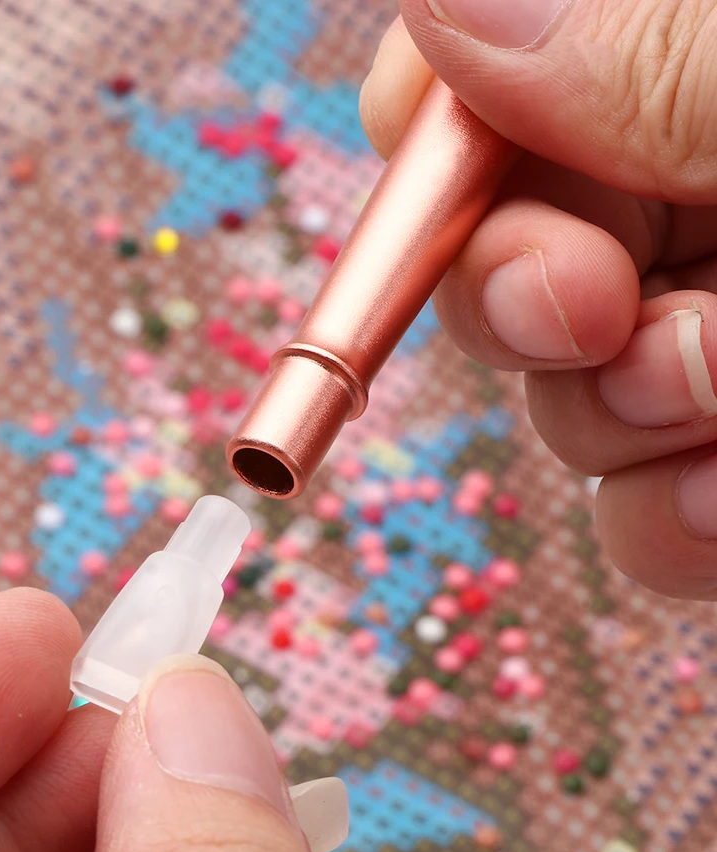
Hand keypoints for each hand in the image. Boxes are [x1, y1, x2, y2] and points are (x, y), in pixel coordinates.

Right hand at [361, 0, 716, 599]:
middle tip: (581, 310)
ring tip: (714, 403)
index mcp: (687, 72)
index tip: (439, 165)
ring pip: (567, 393)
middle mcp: (691, 199)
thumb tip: (445, 2)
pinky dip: (661, 524)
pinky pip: (641, 506)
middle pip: (500, 249)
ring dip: (608, 421)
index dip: (438, 128)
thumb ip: (653, 49)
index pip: (482, 83)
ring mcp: (711, 330)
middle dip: (516, 296)